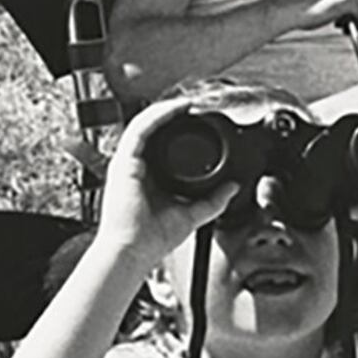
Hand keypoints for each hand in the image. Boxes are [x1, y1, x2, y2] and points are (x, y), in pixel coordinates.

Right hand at [94, 99, 238, 267]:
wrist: (132, 252)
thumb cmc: (150, 240)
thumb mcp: (190, 215)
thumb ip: (213, 202)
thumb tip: (233, 188)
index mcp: (147, 178)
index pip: (160, 146)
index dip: (177, 130)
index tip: (198, 123)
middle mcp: (135, 168)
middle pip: (151, 131)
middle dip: (171, 116)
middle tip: (194, 109)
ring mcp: (127, 163)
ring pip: (144, 124)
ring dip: (166, 111)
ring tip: (187, 105)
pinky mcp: (123, 162)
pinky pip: (139, 129)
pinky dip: (158, 116)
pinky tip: (176, 110)